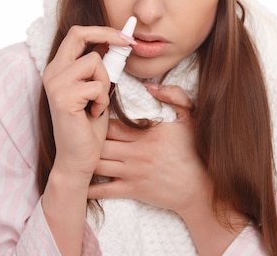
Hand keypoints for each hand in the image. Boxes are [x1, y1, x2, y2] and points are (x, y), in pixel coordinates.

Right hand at [42, 25, 132, 181]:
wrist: (78, 157)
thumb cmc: (89, 125)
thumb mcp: (95, 89)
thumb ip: (98, 68)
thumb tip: (114, 43)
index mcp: (59, 68)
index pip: (77, 34)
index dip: (103, 30)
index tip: (126, 36)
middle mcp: (52, 72)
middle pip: (79, 35)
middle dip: (108, 34)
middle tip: (129, 42)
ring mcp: (55, 84)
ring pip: (94, 62)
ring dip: (105, 82)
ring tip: (98, 103)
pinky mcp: (63, 98)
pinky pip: (97, 86)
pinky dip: (102, 100)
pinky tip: (93, 114)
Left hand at [87, 84, 211, 213]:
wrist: (202, 188)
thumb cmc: (196, 152)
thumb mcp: (191, 118)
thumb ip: (173, 96)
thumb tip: (150, 85)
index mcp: (149, 133)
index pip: (114, 123)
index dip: (99, 117)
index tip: (91, 113)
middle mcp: (137, 152)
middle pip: (101, 141)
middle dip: (87, 136)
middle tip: (77, 132)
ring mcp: (133, 172)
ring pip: (98, 163)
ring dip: (85, 157)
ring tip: (74, 151)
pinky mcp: (132, 190)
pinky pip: (104, 189)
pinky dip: (89, 186)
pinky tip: (79, 180)